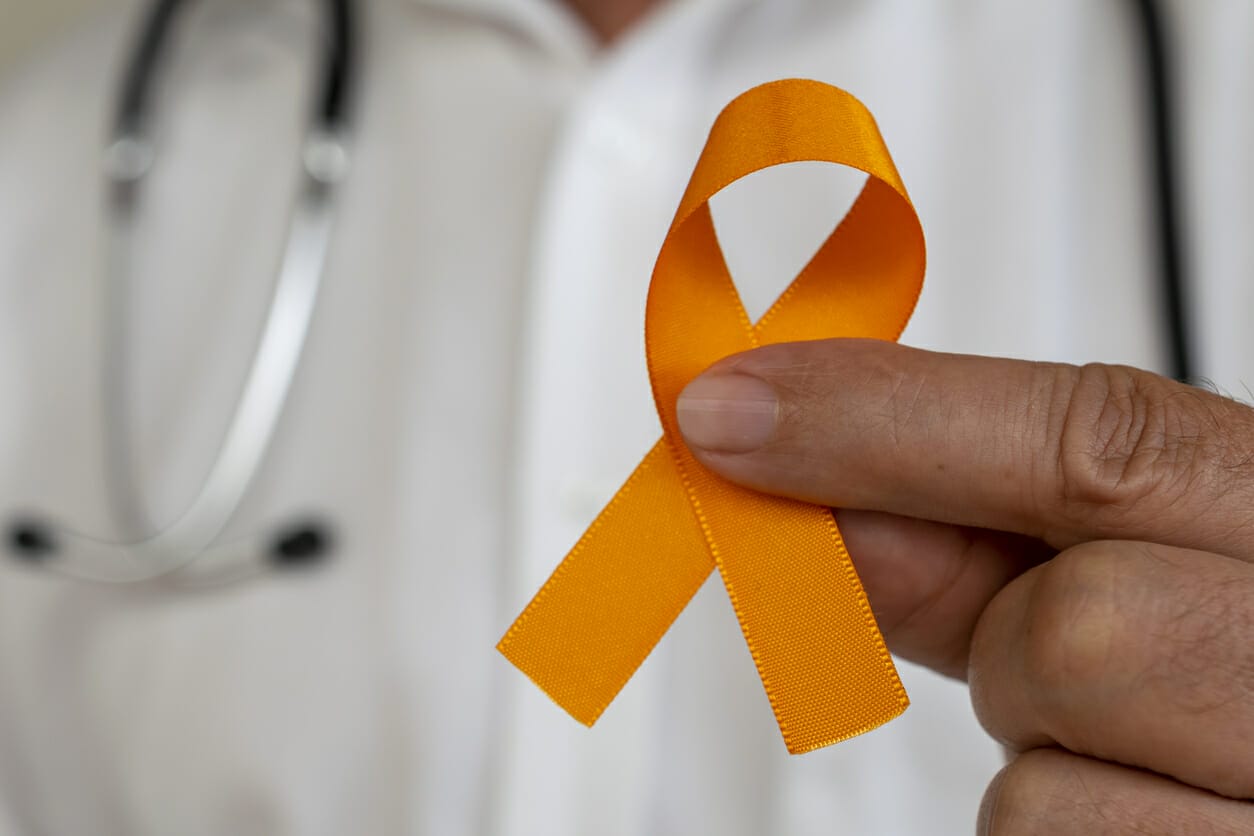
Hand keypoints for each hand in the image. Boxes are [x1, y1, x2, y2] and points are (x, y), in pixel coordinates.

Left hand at [676, 339, 1253, 833]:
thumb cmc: (1223, 646)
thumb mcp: (1130, 554)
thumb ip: (976, 528)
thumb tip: (810, 501)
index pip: (1103, 441)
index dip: (886, 424)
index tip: (732, 411)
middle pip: (1071, 637)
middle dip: (1011, 647)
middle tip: (1047, 649)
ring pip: (1038, 792)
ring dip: (1036, 759)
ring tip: (1126, 740)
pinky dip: (1058, 827)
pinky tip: (1138, 800)